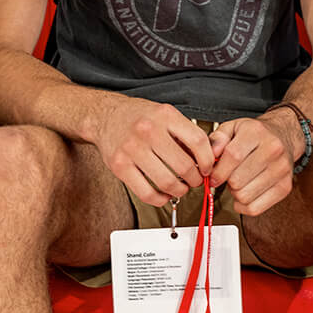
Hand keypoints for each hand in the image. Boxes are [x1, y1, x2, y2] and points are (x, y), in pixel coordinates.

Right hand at [94, 99, 214, 206]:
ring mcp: (132, 149)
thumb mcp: (164, 114)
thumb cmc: (137, 116)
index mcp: (164, 115)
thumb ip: (184, 133)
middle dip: (195, 179)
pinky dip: (160, 199)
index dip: (207, 160)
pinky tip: (163, 194)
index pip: (197, 141)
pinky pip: (146, 193)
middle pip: (184, 166)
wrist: (105, 116)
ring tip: (180, 188)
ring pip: (167, 182)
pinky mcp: (119, 166)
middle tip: (194, 180)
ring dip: (180, 191)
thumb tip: (207, 157)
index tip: (207, 168)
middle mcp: (148, 130)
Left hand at [209, 114, 298, 215]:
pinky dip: (244, 206)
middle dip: (226, 182)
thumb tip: (211, 154)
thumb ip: (217, 138)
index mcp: (256, 132)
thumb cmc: (255, 134)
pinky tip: (244, 194)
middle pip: (237, 180)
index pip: (233, 156)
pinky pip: (256, 208)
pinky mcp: (285, 187)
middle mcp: (273, 150)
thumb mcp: (233, 127)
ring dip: (235, 193)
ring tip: (238, 182)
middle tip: (228, 176)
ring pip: (245, 196)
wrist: (283, 136)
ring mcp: (281, 169)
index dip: (218, 171)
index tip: (212, 176)